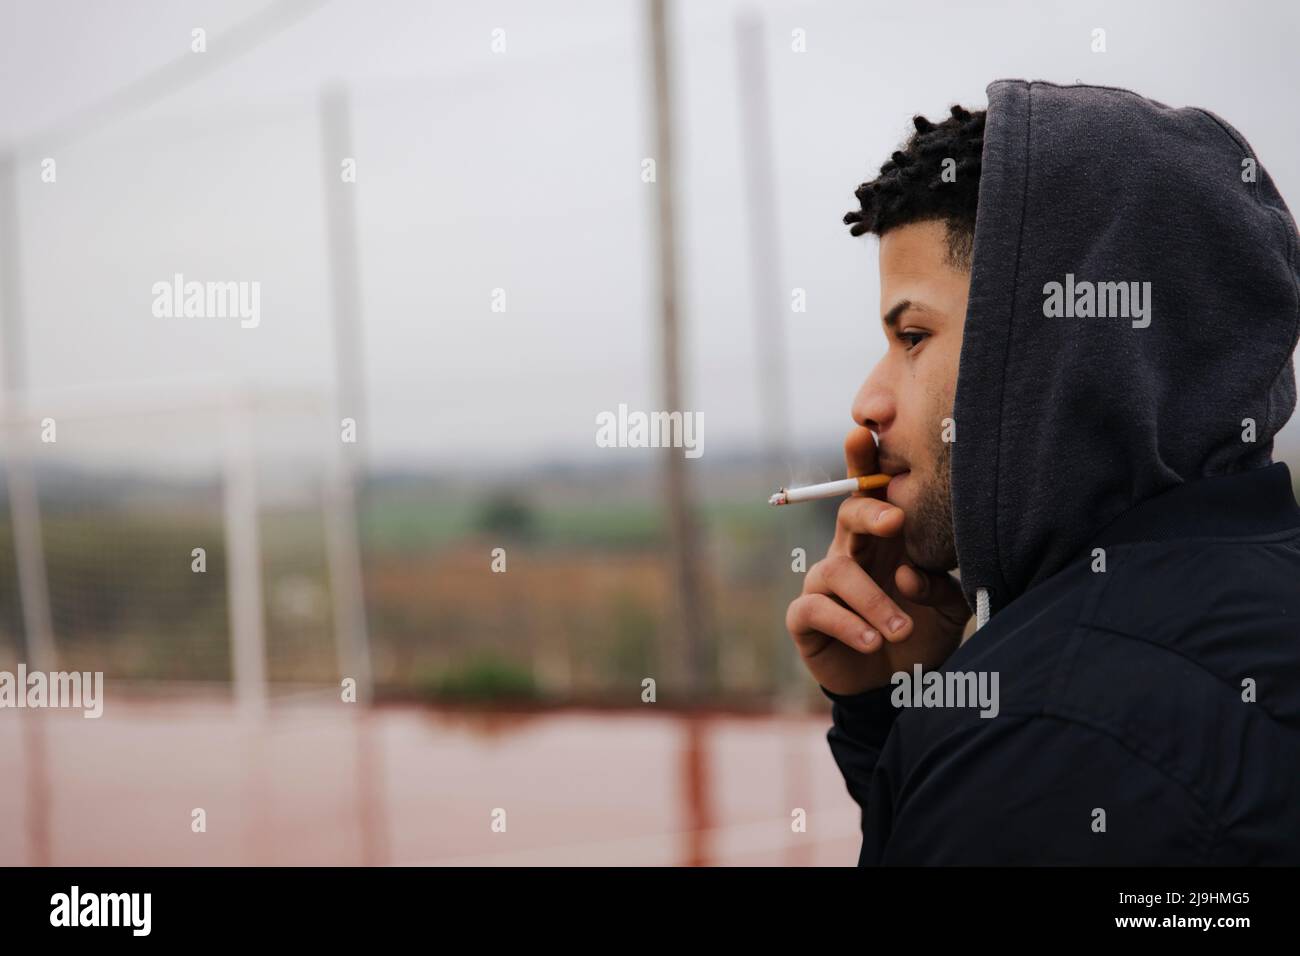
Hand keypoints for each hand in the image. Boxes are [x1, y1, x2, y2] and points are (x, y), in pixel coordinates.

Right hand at [785, 427, 970, 694]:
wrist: (896, 688)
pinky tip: (871, 641)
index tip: (866, 430)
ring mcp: (823, 584)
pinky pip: (815, 609)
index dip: (862, 459)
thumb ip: (938, 583)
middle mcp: (849, 553)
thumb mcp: (946, 607)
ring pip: (837, 571)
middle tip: (896, 522)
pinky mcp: (805, 618)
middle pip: (847, 513)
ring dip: (873, 600)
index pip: (871, 491)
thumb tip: (908, 573)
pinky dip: (847, 623)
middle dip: (869, 511)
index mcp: (882, 540)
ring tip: (901, 631)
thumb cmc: (921, 632)